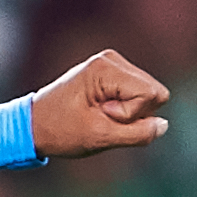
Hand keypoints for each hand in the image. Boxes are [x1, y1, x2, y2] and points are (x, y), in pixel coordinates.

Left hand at [28, 50, 172, 159]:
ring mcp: (112, 64)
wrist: (33, 124)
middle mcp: (111, 59)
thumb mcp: (100, 137)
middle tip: (100, 117)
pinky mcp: (112, 74)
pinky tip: (98, 111)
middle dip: (132, 112)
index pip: (153, 94)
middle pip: (154, 92)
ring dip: (127, 112)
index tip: (103, 116)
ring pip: (148, 95)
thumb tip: (163, 125)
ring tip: (96, 114)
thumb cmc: (60, 130)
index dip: (133, 114)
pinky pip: (137, 95)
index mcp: (106, 68)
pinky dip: (123, 108)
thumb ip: (137, 133)